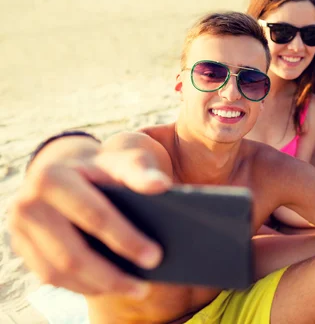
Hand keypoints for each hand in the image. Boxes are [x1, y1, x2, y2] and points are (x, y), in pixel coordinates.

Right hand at [8, 150, 170, 297]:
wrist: (66, 169)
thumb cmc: (101, 168)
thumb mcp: (121, 161)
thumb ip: (141, 171)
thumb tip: (160, 185)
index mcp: (52, 178)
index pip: (94, 216)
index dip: (126, 239)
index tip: (155, 257)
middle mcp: (28, 204)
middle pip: (72, 253)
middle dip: (112, 274)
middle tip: (145, 286)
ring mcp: (19, 228)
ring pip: (59, 271)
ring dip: (98, 286)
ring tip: (134, 288)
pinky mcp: (20, 246)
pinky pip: (50, 276)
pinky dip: (82, 285)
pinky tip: (110, 286)